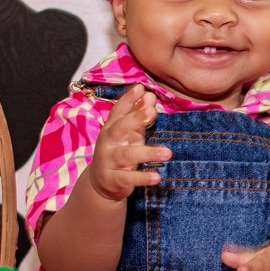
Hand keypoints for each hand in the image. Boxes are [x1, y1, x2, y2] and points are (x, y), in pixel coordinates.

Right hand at [86, 85, 170, 202]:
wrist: (102, 183)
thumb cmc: (119, 152)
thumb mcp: (129, 134)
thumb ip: (139, 117)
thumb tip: (150, 96)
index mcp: (112, 128)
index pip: (118, 111)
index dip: (128, 99)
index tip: (141, 88)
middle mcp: (108, 142)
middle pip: (120, 128)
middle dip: (135, 119)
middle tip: (152, 111)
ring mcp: (109, 161)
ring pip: (127, 155)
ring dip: (148, 153)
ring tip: (167, 153)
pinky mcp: (114, 179)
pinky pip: (129, 178)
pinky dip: (143, 177)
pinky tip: (157, 177)